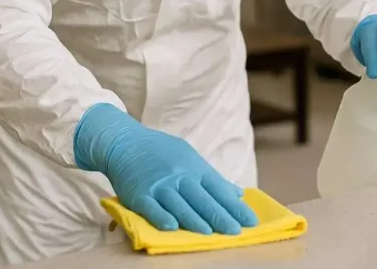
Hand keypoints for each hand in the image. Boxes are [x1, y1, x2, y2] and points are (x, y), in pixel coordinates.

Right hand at [73, 103, 257, 234]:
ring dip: (195, 219)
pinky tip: (171, 228)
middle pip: (202, 199)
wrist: (126, 141)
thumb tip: (237, 193)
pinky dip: (161, 217)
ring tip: (210, 233)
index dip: (234, 206)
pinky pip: (151, 207)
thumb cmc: (162, 152)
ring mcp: (159, 184)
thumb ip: (213, 178)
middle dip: (220, 216)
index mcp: (195, 168)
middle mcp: (180, 176)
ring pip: (179, 204)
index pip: (219, 189)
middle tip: (236, 232)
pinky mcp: (139, 193)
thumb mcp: (190, 158)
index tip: (250, 221)